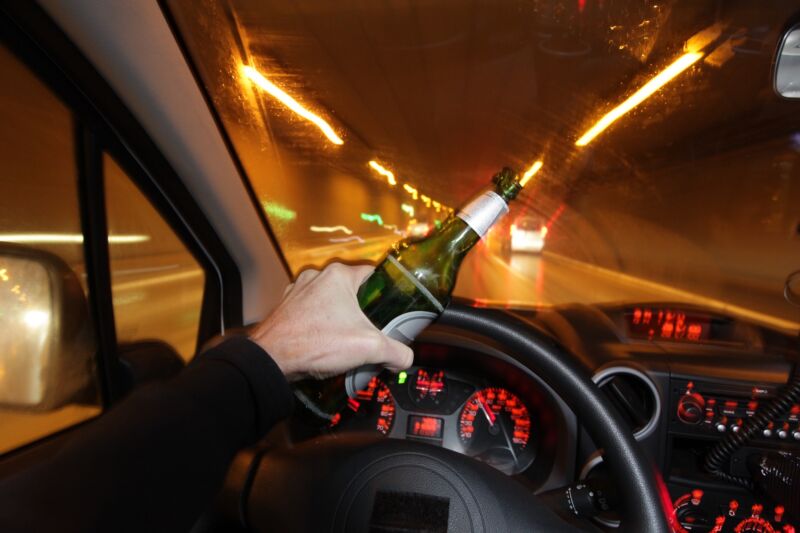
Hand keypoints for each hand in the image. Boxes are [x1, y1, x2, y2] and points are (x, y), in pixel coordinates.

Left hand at [249, 262, 413, 380]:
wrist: (271, 359)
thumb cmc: (315, 343)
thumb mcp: (368, 348)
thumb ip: (395, 351)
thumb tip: (405, 358)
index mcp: (338, 276)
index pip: (372, 275)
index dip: (385, 292)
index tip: (391, 308)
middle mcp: (316, 277)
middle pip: (351, 291)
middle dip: (361, 311)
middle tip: (370, 331)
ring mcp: (297, 291)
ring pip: (328, 302)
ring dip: (338, 318)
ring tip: (346, 340)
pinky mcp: (285, 308)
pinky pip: (309, 312)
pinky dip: (318, 325)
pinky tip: (323, 344)